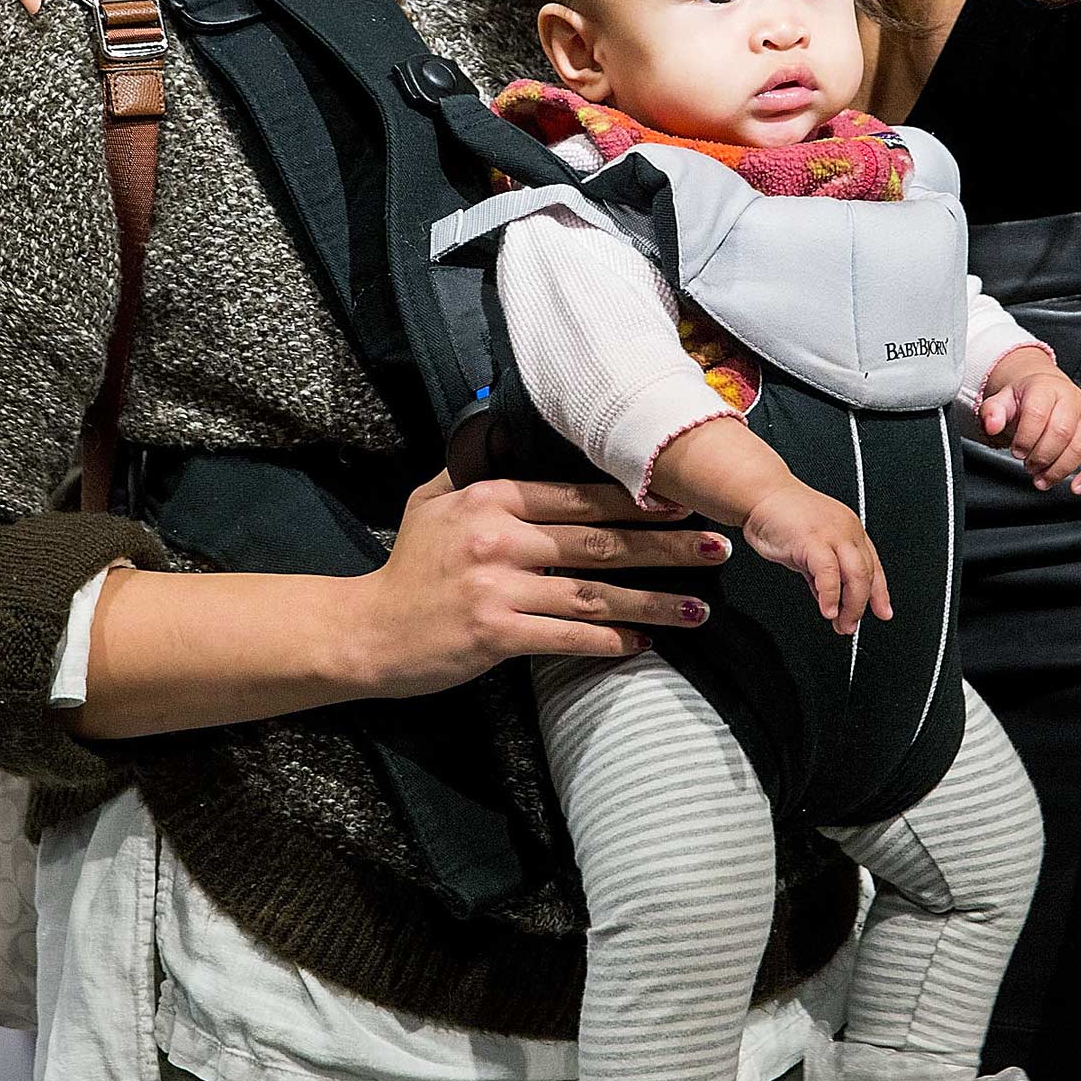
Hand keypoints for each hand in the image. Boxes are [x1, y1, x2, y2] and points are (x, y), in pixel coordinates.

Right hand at [358, 471, 728, 695]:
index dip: (637, 501)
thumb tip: (508, 436)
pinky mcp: (495, 634)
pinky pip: (568, 637)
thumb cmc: (408, 567)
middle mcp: (499, 538)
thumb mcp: (431, 501)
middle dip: (665, 546)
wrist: (366, 630)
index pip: (580, 497)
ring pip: (593, 593)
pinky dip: (610, 641)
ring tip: (698, 608)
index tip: (683, 502)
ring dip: (652, 602)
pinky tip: (644, 644)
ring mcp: (498, 587)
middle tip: (715, 548)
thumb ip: (475, 472)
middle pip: (600, 541)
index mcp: (492, 499)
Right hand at [739, 476, 891, 634]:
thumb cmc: (780, 516)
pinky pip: (829, 573)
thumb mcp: (809, 550)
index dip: (880, 592)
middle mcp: (847, 530)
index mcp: (849, 529)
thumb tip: (830, 601)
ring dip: (851, 606)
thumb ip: (822, 575)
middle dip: (862, 606)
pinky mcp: (813, 539)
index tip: (883, 611)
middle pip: (867, 574)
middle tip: (851, 625)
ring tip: (842, 623)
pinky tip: (827, 610)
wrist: (760, 494)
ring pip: (856, 575)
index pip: (873, 565)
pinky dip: (830, 596)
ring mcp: (832, 534)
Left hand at [979, 352, 1080, 493]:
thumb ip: (993, 411)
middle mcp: (1071, 401)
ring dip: (1059, 469)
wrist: (1048, 390)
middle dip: (1041, 456)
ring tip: (1042, 478)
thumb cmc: (1028, 398)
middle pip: (1061, 433)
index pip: (1038, 413)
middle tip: (1028, 466)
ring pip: (1080, 447)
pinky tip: (1076, 486)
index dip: (1026, 438)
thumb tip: (991, 425)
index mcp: (1046, 389)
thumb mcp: (1005, 399)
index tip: (1016, 451)